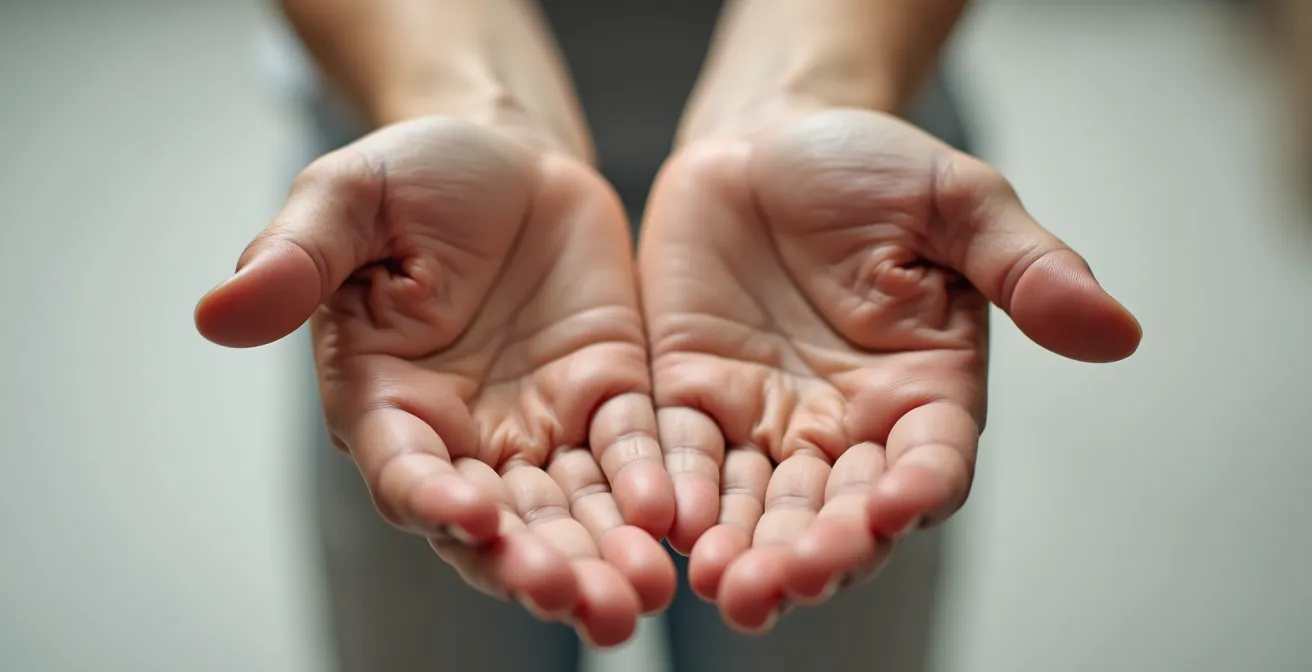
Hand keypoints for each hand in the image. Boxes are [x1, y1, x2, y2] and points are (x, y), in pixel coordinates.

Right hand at [195, 117, 675, 646]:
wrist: (510, 157)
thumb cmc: (415, 177)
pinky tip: (670, 519)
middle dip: (534, 567)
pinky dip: (649, 488)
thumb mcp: (348, 197)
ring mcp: (540, 425)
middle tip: (579, 603)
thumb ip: (296, 256)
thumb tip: (216, 311)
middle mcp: (462, 435)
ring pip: (569, 510)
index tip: (471, 517)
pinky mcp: (607, 398)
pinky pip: (630, 453)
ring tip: (638, 596)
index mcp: (385, 400)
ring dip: (602, 556)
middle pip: (497, 525)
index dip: (434, 501)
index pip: (406, 472)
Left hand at [639, 108, 1140, 632]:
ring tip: (730, 589)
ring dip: (745, 549)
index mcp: (923, 392)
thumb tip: (1119, 332)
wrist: (766, 141)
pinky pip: (683, 458)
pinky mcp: (691, 401)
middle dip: (818, 549)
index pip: (929, 464)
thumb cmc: (870, 169)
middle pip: (839, 511)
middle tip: (790, 580)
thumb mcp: (956, 202)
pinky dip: (676, 495)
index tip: (895, 508)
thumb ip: (1026, 267)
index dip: (916, 492)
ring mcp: (765, 421)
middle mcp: (846, 426)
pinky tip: (666, 528)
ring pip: (759, 506)